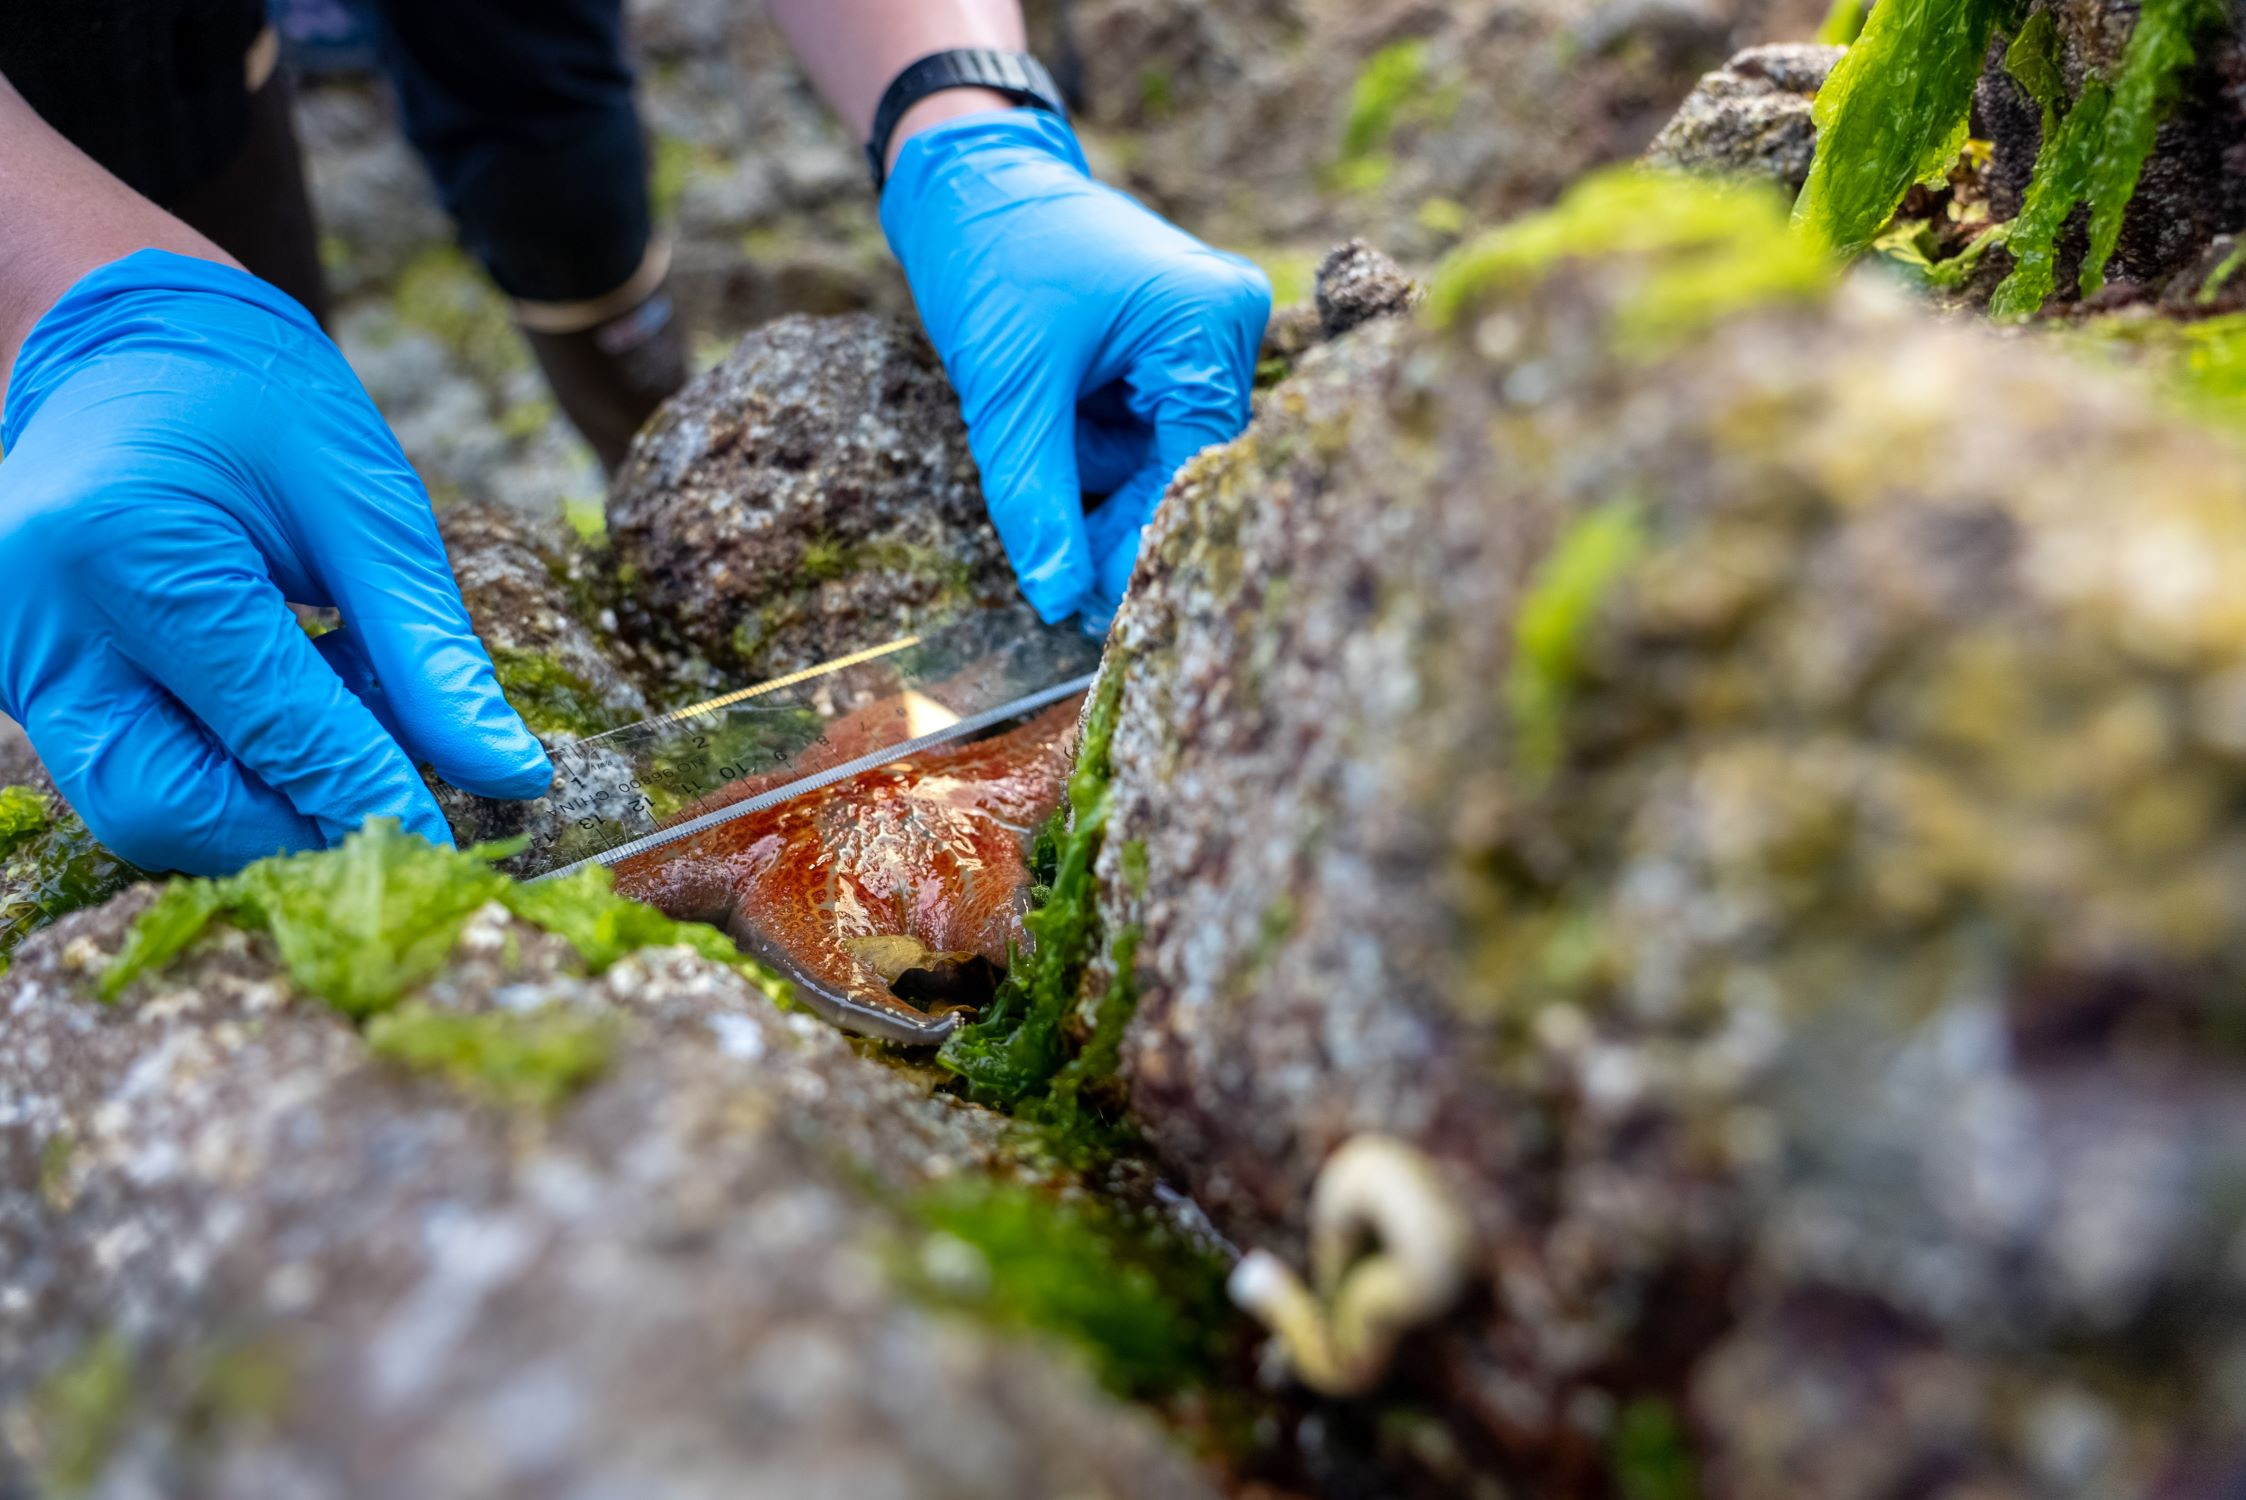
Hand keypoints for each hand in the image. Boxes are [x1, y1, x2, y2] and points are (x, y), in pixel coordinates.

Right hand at [0, 250, 550, 874]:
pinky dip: (229, 773)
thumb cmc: (256, 402)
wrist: (128, 341)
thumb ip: (430, 651)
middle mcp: (35, 614)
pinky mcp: (25, 681)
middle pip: (169, 801)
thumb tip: (510, 774)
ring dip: (266, 807)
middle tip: (407, 815)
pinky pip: (128, 768)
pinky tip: (302, 712)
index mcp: (123, 543)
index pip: (265, 721)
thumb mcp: (366, 505)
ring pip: (140, 805)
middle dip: (298, 829)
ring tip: (359, 733)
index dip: (367, 795)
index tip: (450, 845)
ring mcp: (13, 654)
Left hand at [881, 110, 1270, 628]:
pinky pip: (1142, 427)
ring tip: (1042, 446)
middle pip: (1181, 466)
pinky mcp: (1174, 342)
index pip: (1192, 466)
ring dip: (1098, 477)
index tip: (1097, 613)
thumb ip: (1036, 497)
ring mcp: (1205, 332)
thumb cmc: (992, 258)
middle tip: (1067, 598)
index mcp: (1206, 322)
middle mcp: (1226, 324)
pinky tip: (1055, 421)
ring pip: (1158, 454)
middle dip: (1116, 517)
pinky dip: (1094, 446)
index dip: (1143, 544)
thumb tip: (1058, 598)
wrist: (967, 177)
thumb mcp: (1008, 390)